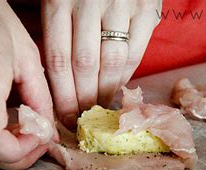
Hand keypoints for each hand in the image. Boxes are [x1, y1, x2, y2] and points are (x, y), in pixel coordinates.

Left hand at [41, 0, 161, 127]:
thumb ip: (59, 30)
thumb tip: (61, 82)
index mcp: (59, 1)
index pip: (58, 60)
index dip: (61, 95)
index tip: (63, 118)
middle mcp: (88, 2)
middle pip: (84, 66)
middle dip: (83, 100)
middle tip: (83, 121)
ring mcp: (121, 5)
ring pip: (111, 63)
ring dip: (106, 92)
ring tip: (101, 109)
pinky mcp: (147, 8)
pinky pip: (135, 52)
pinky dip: (127, 75)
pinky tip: (119, 88)